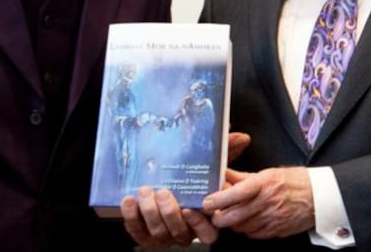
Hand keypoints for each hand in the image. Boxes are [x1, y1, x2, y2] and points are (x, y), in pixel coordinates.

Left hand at [118, 132, 251, 244]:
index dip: (198, 224)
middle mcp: (184, 231)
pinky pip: (136, 231)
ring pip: (158, 232)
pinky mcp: (143, 234)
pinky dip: (131, 217)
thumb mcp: (207, 166)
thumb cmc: (189, 175)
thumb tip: (241, 137)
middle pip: (179, 232)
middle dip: (169, 213)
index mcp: (202, 220)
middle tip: (162, 192)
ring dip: (150, 212)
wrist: (158, 183)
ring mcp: (163, 234)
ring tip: (145, 190)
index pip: (207, 233)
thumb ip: (224, 153)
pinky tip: (129, 200)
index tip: (190, 208)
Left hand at [203, 167, 314, 238]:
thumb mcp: (269, 173)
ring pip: (241, 227)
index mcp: (264, 184)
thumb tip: (224, 175)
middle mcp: (267, 202)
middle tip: (213, 213)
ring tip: (231, 214)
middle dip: (219, 217)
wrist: (319, 197)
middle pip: (234, 216)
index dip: (218, 199)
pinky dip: (246, 229)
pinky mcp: (275, 231)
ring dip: (233, 223)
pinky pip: (253, 234)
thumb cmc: (295, 181)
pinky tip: (248, 220)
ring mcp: (271, 219)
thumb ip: (244, 177)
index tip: (206, 201)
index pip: (236, 193)